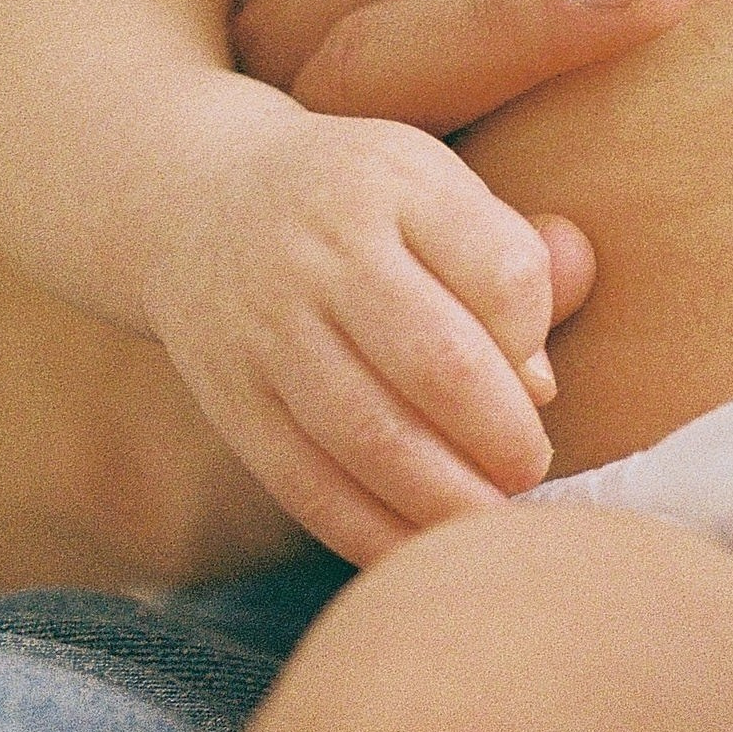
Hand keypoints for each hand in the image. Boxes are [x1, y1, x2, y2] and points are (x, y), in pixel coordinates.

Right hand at [144, 103, 580, 565]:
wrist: (192, 203)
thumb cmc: (357, 209)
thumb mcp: (434, 188)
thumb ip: (509, 262)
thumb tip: (539, 386)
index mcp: (394, 183)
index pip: (500, 272)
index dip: (535, 339)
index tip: (537, 379)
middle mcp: (323, 250)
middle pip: (437, 361)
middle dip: (503, 436)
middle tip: (532, 467)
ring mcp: (267, 327)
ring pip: (369, 435)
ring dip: (446, 498)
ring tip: (490, 521)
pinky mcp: (230, 397)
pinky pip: (305, 483)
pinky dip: (371, 530)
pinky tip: (417, 548)